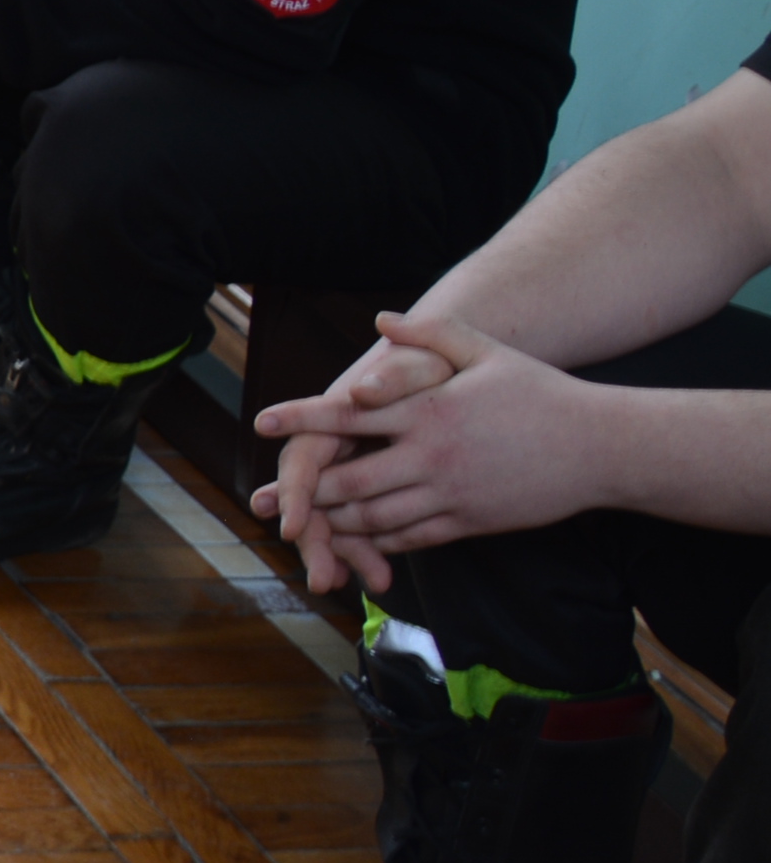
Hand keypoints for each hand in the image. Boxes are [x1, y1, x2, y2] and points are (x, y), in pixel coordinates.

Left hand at [258, 312, 603, 572]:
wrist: (600, 448)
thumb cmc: (541, 393)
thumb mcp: (487, 352)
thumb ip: (430, 335)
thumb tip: (381, 321)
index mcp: (428, 410)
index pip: (348, 414)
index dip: (300, 418)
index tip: (262, 421)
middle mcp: (430, 455)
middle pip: (347, 478)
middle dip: (306, 489)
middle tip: (273, 492)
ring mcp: (447, 494)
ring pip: (371, 516)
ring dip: (334, 520)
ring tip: (304, 520)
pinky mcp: (466, 523)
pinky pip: (407, 539)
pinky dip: (375, 541)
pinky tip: (356, 540)